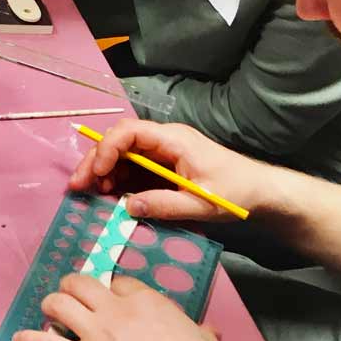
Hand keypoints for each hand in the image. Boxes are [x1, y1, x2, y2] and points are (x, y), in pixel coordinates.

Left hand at [14, 275, 246, 340]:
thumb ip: (200, 334)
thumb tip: (206, 332)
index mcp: (149, 303)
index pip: (119, 282)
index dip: (112, 290)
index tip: (110, 299)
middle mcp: (117, 311)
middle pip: (81, 283)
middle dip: (73, 288)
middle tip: (71, 298)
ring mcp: (97, 336)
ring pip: (58, 304)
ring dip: (50, 307)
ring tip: (49, 314)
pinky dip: (29, 340)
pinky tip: (20, 340)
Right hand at [70, 119, 271, 223]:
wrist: (263, 192)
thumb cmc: (237, 192)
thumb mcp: (201, 202)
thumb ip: (164, 205)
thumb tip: (126, 207)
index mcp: (173, 139)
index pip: (129, 132)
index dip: (108, 150)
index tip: (98, 174)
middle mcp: (163, 140)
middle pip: (119, 141)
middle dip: (96, 161)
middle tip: (78, 184)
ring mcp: (162, 152)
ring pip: (122, 154)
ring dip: (104, 172)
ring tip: (93, 193)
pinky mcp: (163, 165)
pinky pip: (133, 167)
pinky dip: (118, 180)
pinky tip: (110, 195)